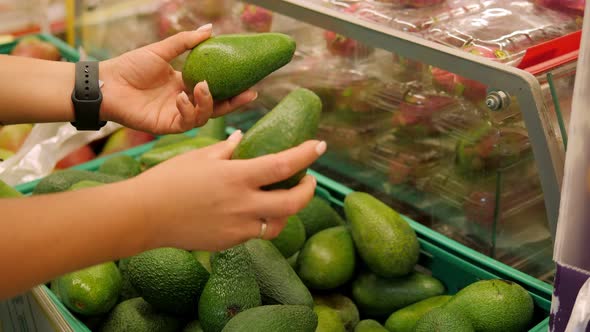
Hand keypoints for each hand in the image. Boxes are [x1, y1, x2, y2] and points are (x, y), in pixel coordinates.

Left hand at [98, 24, 257, 134]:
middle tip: (248, 94)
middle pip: (216, 107)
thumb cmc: (130, 66)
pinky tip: (181, 97)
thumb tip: (211, 29)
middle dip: (234, 103)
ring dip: (207, 102)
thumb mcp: (162, 50)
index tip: (250, 84)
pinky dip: (188, 110)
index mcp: (184, 85)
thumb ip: (186, 42)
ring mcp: (176, 115)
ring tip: (200, 86)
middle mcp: (184, 102)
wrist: (107, 82)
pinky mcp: (167, 126)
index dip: (233, 89)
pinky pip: (186, 123)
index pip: (214, 89)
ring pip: (204, 116)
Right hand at [132, 130, 326, 250]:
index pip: (283, 165)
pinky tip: (255, 210)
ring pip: (278, 224)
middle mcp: (243, 204)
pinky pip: (256, 233)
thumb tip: (245, 137)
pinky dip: (263, 221)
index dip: (306, 155)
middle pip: (294, 203)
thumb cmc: (168, 180)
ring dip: (288, 210)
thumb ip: (228, 148)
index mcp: (236, 177)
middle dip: (309, 191)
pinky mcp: (229, 242)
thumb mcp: (200, 157)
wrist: (144, 217)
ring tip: (283, 197)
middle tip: (309, 180)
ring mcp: (237, 227)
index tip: (319, 146)